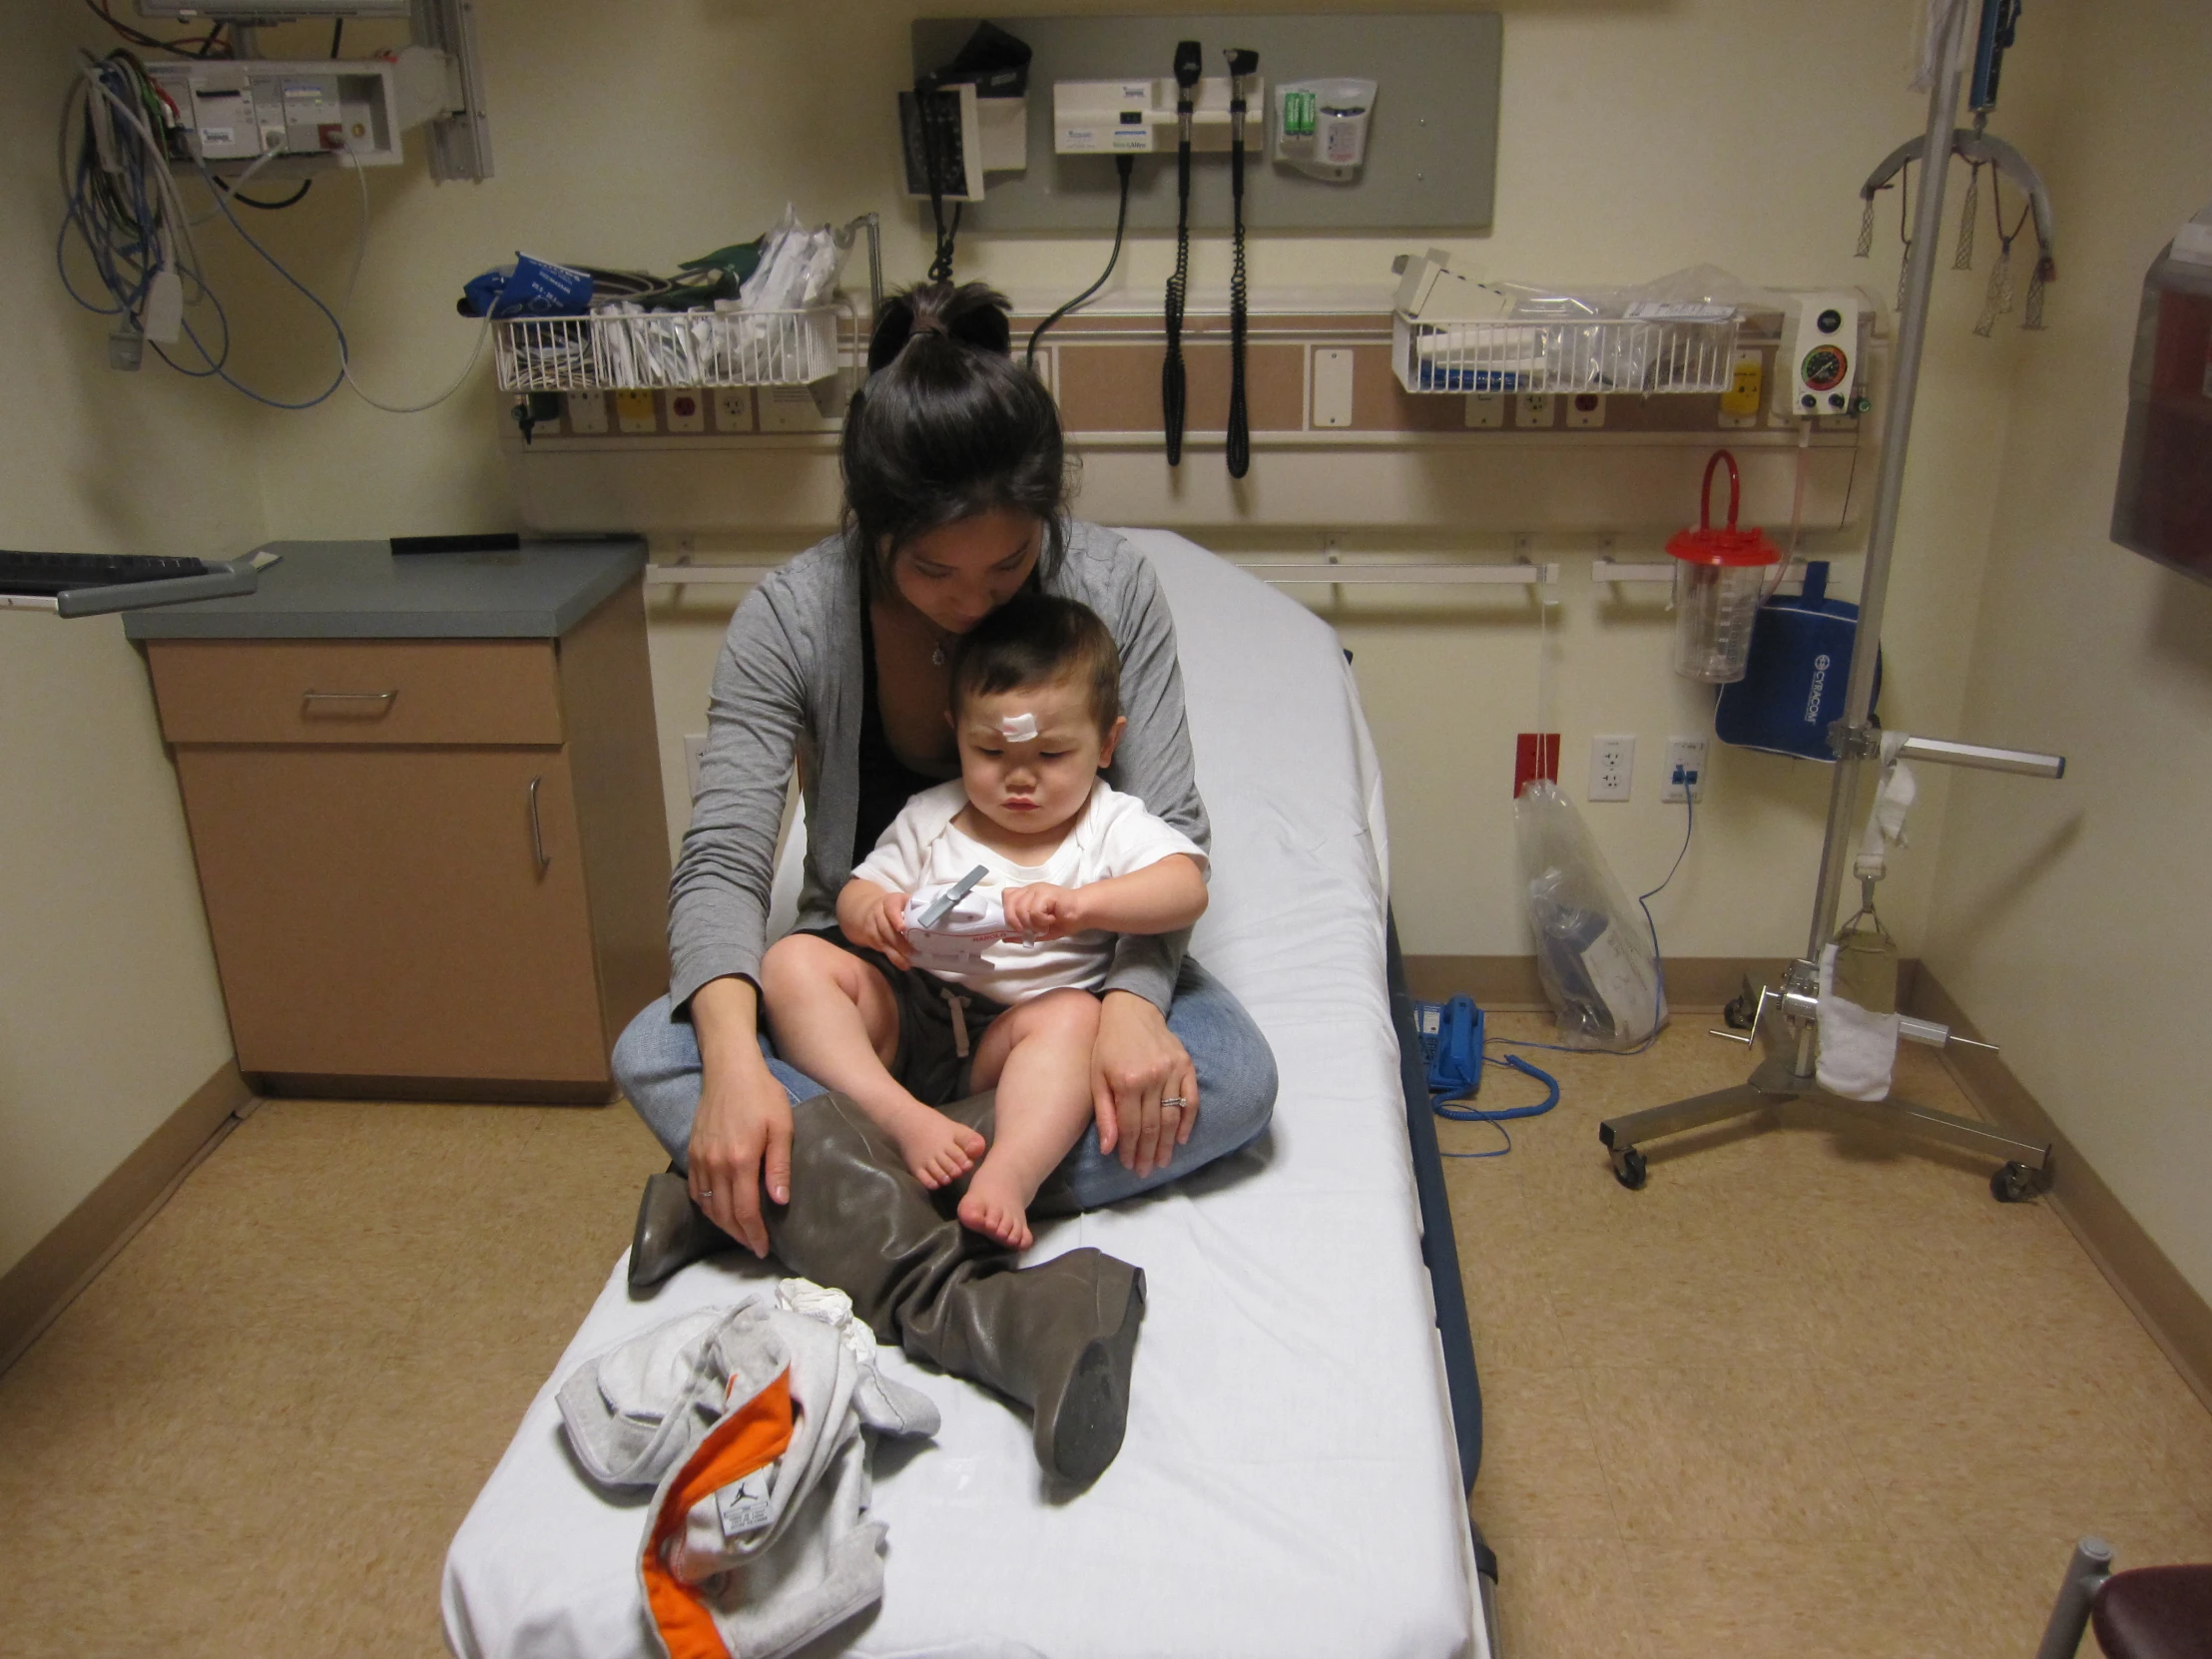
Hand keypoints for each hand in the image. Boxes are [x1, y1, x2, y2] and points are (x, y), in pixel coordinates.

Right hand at [686, 1047, 793, 1258]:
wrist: (729, 1068)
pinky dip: (707, 1207)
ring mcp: (700, 1159)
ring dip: (723, 1225)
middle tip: (755, 1247)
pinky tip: (719, 1210)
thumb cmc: (762, 1094)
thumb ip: (779, 1165)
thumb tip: (779, 1201)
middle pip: (724, 1214)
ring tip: (741, 1232)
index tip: (763, 1249)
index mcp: (740, 1161)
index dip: (754, 1235)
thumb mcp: (781, 1127)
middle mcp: (715, 1165)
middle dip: (740, 1236)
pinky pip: (696, 1190)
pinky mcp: (692, 1151)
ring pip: (708, 1206)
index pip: (745, 1211)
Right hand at [847, 888, 912, 968]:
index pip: (891, 908)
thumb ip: (917, 907)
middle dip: (899, 942)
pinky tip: (902, 963)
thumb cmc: (896, 907)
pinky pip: (880, 948)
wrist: (870, 910)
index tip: (902, 928)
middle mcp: (878, 912)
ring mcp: (872, 925)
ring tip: (907, 962)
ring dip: (895, 953)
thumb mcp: (904, 902)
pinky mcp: (870, 937)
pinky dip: (892, 957)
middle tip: (912, 952)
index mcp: (890, 901)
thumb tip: (938, 915)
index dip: (895, 918)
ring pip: (882, 940)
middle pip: (886, 927)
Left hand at [1002, 882, 1084, 941]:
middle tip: (1032, 929)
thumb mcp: (1038, 930)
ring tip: (1045, 924)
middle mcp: (1030, 889)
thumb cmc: (1063, 920)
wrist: (1082, 913)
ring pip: (1021, 910)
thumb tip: (1004, 938)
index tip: (1019, 925)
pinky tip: (1052, 919)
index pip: (1006, 896)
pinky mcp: (1046, 893)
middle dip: (1018, 922)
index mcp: (1026, 895)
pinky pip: (1034, 912)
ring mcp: (1037, 890)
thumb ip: (1022, 933)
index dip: (1008, 911)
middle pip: (1010, 904)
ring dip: (1033, 924)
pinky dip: (1042, 921)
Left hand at [1090, 990, 1197, 1177]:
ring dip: (1168, 1144)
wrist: (1133, 1010)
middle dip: (1149, 1153)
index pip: (1131, 1126)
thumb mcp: (1096, 1076)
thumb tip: (1109, 1148)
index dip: (1130, 1149)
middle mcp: (1152, 1077)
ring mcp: (1172, 1071)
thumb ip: (1104, 1113)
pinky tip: (1182, 1139)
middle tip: (1146, 1172)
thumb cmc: (1108, 1044)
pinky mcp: (1186, 1065)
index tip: (1129, 1166)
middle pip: (1153, 1126)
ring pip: (1172, 1117)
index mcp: (1126, 1081)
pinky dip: (1188, 1121)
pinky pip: (1191, 1099)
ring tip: (1163, 1162)